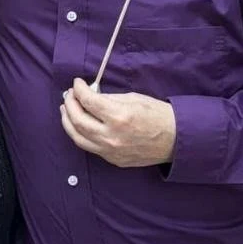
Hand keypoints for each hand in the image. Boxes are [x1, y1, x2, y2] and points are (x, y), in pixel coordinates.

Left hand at [60, 77, 176, 167]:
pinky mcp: (113, 160)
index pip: (88, 101)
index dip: (79, 90)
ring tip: (66, 110)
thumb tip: (90, 96)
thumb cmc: (158, 115)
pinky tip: (80, 125)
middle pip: (77, 121)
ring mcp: (111, 151)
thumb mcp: (134, 98)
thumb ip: (109, 98)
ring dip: (68, 122)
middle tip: (69, 95)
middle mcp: (111, 136)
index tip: (77, 83)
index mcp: (119, 116)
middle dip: (69, 105)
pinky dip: (81, 134)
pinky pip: (90, 147)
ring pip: (78, 138)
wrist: (176, 140)